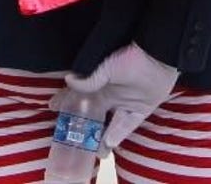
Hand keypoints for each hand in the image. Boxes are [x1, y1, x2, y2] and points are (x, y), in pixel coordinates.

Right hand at [50, 43, 178, 151]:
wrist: (157, 58)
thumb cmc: (128, 58)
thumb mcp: (105, 67)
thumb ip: (89, 79)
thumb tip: (68, 81)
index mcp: (99, 84)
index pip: (78, 95)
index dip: (66, 102)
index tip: (53, 108)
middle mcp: (109, 95)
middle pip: (94, 115)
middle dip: (85, 128)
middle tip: (76, 142)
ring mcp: (124, 104)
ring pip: (110, 124)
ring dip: (103, 137)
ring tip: (95, 152)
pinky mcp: (140, 110)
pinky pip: (128, 125)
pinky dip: (119, 133)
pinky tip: (110, 143)